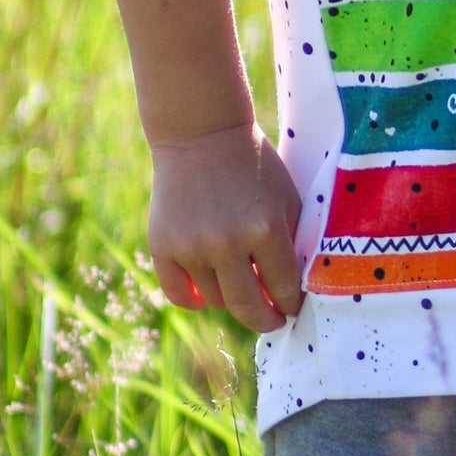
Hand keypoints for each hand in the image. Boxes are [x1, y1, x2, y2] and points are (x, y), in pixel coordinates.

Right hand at [147, 122, 303, 332]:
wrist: (202, 135)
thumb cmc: (254, 166)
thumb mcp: (287, 200)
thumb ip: (292, 245)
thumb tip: (291, 291)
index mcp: (264, 230)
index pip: (284, 288)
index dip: (291, 303)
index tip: (293, 307)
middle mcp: (226, 243)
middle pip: (248, 308)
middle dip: (266, 320)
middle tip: (273, 320)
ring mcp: (191, 247)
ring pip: (216, 301)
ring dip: (232, 298)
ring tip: (240, 284)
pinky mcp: (162, 245)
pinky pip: (179, 294)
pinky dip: (195, 299)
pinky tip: (208, 293)